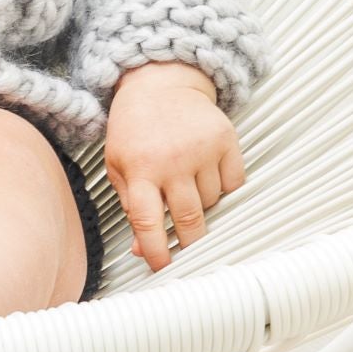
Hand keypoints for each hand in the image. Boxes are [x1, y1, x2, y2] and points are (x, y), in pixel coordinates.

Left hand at [104, 62, 244, 270]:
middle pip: (189, 221)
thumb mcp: (119, 165)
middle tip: (185, 246)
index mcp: (139, 168)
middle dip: (189, 242)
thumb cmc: (134, 129)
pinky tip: (206, 171)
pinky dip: (223, 187)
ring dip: (202, 204)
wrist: (159, 83)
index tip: (161, 268)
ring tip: (186, 182)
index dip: (155, 251)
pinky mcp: (226, 140)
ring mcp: (202, 149)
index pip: (148, 221)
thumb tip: (141, 249)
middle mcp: (172, 160)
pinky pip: (233, 184)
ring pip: (212, 203)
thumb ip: (130, 207)